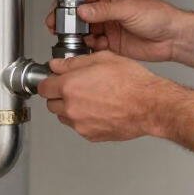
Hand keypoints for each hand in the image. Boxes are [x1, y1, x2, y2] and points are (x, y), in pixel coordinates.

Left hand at [37, 51, 193, 151]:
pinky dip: (85, 120)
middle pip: (51, 104)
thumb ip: (74, 62)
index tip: (55, 80)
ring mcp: (80, 124)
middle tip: (77, 88)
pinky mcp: (91, 135)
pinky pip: (80, 127)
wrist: (150, 106)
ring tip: (91, 99)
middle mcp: (71, 108)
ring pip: (64, 117)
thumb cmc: (132, 82)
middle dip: (60, 96)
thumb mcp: (102, 59)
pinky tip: (100, 109)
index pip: (43, 87)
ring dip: (71, 109)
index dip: (49, 82)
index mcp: (70, 86)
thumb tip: (57, 65)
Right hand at [45, 0, 184, 62]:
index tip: (57, 14)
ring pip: (85, 32)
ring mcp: (109, 27)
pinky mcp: (112, 44)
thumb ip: (104, 10)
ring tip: (78, 40)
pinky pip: (94, 45)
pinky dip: (91, 47)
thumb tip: (83, 11)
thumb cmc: (158, 15)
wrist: (173, 37)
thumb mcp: (129, 8)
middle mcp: (107, 11)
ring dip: (79, 37)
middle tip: (59, 30)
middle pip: (80, 16)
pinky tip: (94, 47)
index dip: (68, 5)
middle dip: (69, 24)